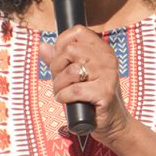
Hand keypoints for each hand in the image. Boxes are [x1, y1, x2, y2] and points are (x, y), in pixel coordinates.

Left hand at [38, 25, 133, 145]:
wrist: (112, 123)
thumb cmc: (91, 98)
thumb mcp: (74, 76)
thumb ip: (59, 61)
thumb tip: (42, 46)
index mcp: (102, 50)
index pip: (78, 31)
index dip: (61, 44)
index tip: (60, 61)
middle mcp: (107, 59)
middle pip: (70, 49)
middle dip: (56, 67)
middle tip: (59, 80)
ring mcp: (108, 75)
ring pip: (70, 70)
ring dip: (58, 85)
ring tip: (62, 93)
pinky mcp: (105, 92)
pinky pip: (74, 89)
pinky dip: (64, 96)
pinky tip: (66, 100)